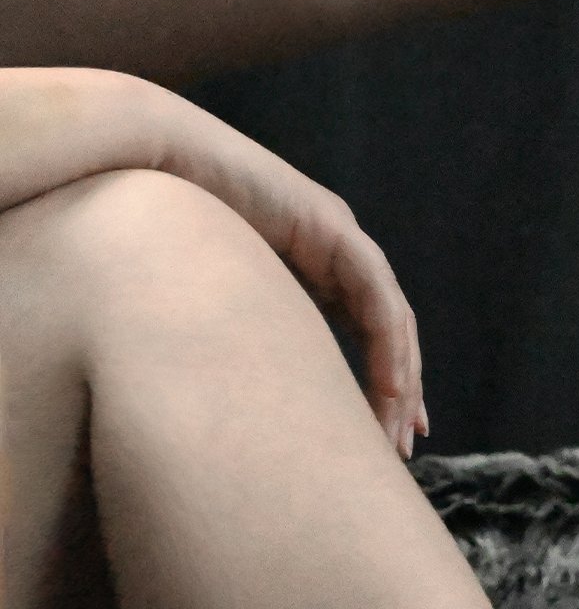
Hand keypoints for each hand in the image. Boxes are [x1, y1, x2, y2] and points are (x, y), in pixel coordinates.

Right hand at [0, 67, 426, 458]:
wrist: (146, 161)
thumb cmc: (159, 230)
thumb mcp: (215, 302)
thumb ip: (244, 338)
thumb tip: (236, 402)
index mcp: (315, 270)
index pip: (365, 336)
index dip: (380, 387)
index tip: (384, 438)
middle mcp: (336, 253)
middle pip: (388, 333)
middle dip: (400, 392)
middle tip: (402, 446)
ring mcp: (338, 235)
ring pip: (392, 318)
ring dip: (401, 375)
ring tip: (400, 425)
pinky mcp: (330, 225)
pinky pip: (375, 292)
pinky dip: (387, 340)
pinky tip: (391, 382)